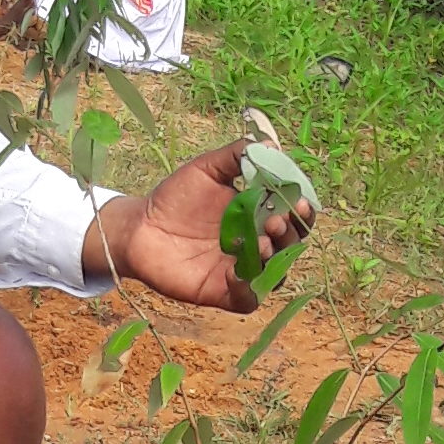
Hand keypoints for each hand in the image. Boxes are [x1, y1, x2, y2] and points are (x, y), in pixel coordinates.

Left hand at [90, 145, 317, 312]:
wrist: (141, 226)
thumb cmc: (176, 197)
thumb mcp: (207, 169)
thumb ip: (237, 155)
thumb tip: (270, 145)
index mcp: (260, 214)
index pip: (294, 215)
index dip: (301, 210)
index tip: (297, 200)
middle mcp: (258, 244)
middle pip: (291, 244)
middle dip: (290, 233)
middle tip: (276, 221)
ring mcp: (243, 270)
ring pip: (275, 273)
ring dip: (274, 259)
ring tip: (262, 243)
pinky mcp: (224, 292)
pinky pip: (247, 298)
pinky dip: (249, 289)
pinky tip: (237, 271)